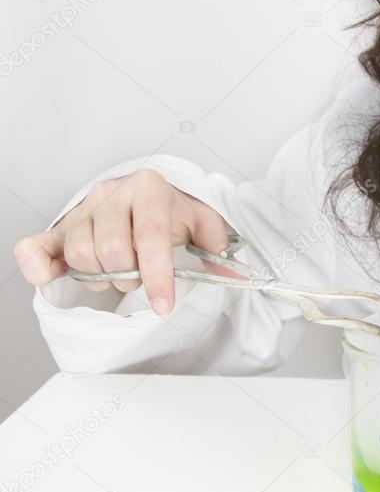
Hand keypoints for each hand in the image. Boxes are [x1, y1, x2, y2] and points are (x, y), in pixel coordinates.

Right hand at [13, 169, 240, 315]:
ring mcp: (83, 208)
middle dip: (130, 275)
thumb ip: (217, 244)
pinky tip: (54, 277)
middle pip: (112, 248)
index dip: (157, 274)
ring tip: (117, 271)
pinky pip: (37, 248)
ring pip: (80, 253)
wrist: (145, 194)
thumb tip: (231, 272)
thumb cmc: (171, 212)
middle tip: (139, 278)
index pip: (150, 234)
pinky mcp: (59, 226)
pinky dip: (41, 267)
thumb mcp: (201, 221)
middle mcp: (112, 192)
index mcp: (150, 187)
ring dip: (101, 275)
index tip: (164, 304)